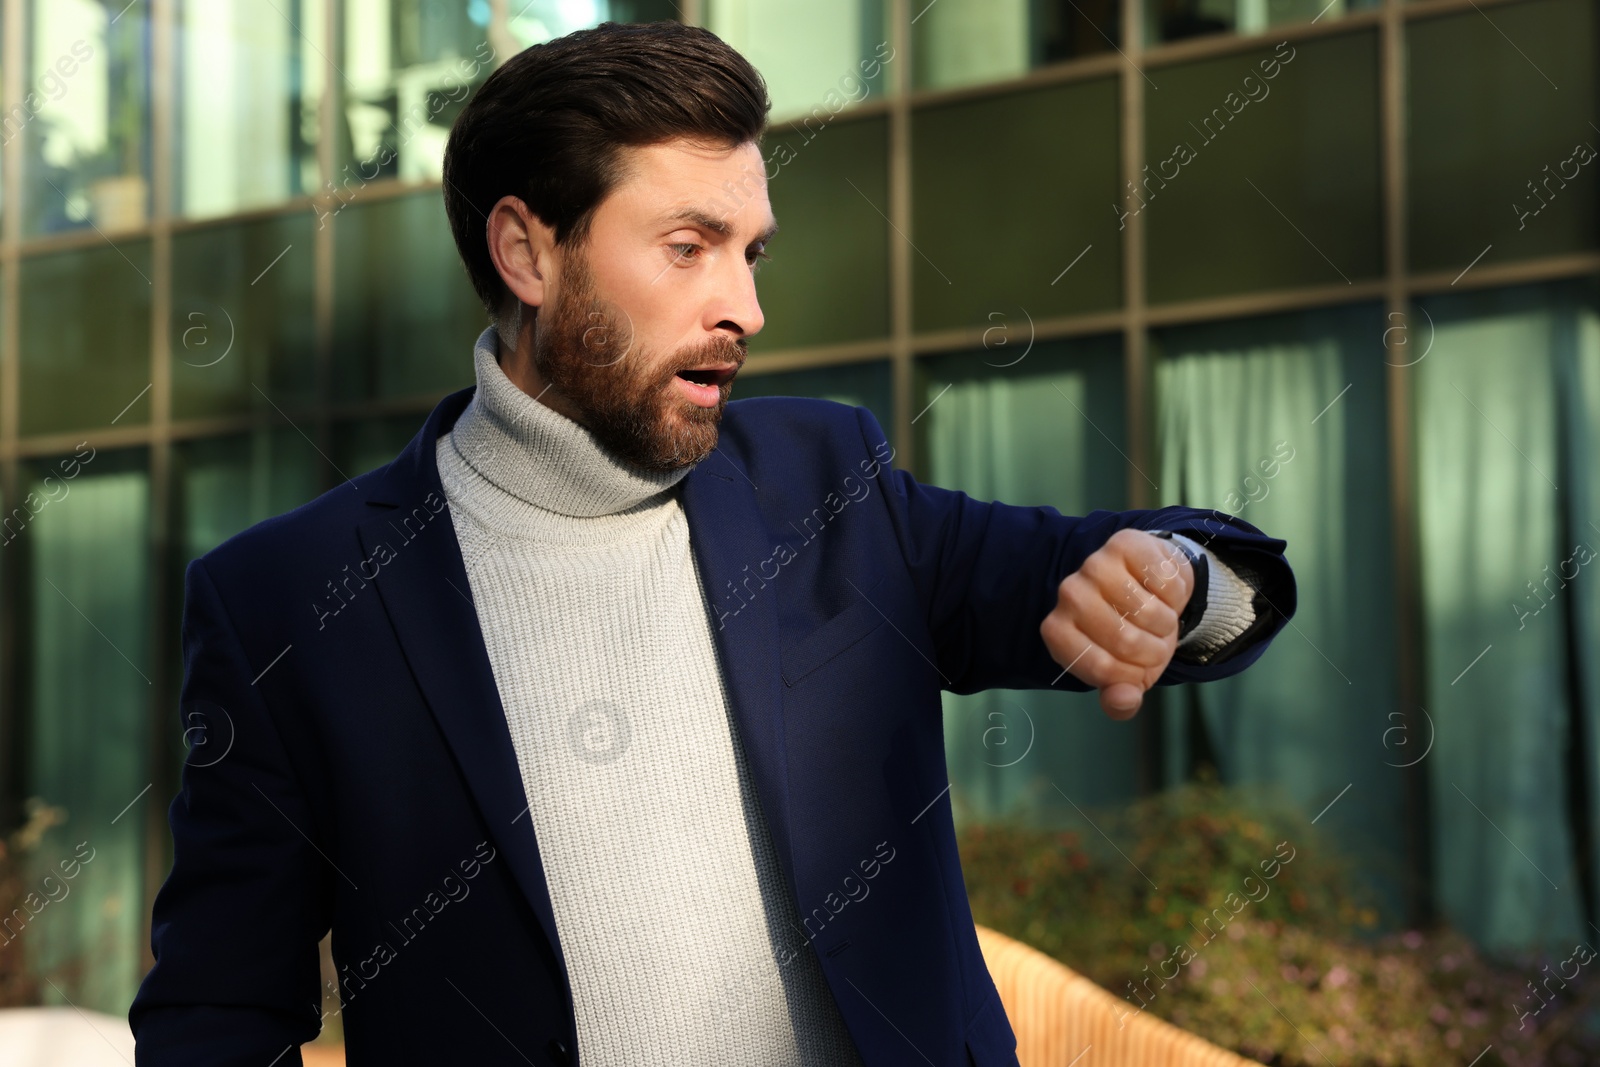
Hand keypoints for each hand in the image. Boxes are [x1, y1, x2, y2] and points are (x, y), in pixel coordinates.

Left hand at [1039, 529, 1195, 719]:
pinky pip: (1165, 582)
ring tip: (1161, 617)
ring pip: (1148, 611)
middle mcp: (1068, 595)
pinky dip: (1177, 594)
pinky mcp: (1124, 543)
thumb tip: (1123, 701)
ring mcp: (1093, 565)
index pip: (1101, 668)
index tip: (1137, 667)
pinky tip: (1164, 590)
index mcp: (1058, 632)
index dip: (1133, 675)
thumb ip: (1120, 699)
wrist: (1151, 587)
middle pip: (1126, 641)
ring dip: (1168, 622)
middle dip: (1155, 650)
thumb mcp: (1127, 675)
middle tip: (1157, 641)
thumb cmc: (1134, 636)